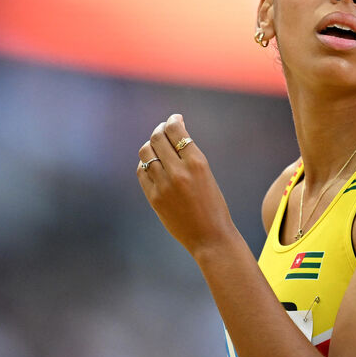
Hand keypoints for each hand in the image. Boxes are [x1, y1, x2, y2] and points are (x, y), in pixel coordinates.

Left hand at [136, 114, 233, 255]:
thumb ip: (189, 156)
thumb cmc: (213, 206)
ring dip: (151, 145)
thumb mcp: (207, 175)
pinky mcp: (154, 198)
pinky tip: (153, 165)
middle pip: (157, 137)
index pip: (176, 130)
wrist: (210, 237)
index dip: (173, 120)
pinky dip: (145, 164)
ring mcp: (163, 185)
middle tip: (163, 130)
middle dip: (160, 130)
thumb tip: (172, 134)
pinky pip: (142, 171)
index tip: (174, 119)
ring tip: (157, 147)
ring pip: (146, 152)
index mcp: (197, 163)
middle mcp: (178, 172)